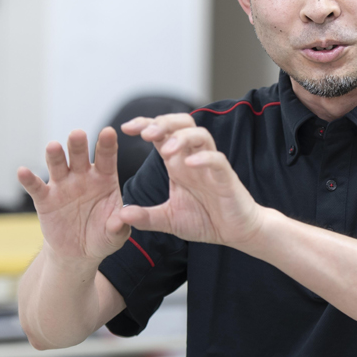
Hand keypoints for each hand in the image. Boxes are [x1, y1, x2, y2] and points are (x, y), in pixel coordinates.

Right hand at [17, 127, 129, 265]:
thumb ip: (119, 226)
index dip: (107, 144)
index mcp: (104, 178)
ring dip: (55, 156)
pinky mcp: (45, 199)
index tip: (108, 131)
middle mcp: (82, 176)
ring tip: (53, 146)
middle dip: (78, 145)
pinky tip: (23, 171)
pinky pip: (36, 187)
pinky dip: (28, 179)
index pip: (106, 158)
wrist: (79, 252)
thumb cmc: (102, 236)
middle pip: (79, 156)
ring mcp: (62, 185)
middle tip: (77, 134)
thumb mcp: (115, 234)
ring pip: (58, 165)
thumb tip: (122, 219)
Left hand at [115, 114, 265, 247]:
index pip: (162, 133)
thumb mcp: (168, 219)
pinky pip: (217, 160)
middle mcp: (193, 159)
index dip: (145, 124)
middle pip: (182, 123)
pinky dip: (204, 158)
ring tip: (167, 149)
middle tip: (145, 134)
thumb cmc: (205, 220)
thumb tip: (120, 214)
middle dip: (163, 123)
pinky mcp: (226, 178)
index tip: (125, 128)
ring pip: (201, 135)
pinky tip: (190, 163)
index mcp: (178, 163)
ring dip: (182, 137)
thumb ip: (145, 217)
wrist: (236, 233)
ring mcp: (211, 166)